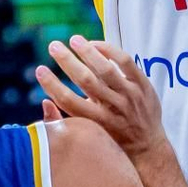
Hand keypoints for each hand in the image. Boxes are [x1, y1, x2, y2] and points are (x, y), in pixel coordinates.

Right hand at [36, 36, 165, 164]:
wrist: (147, 147)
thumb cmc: (111, 139)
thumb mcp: (87, 135)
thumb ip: (63, 122)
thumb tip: (44, 102)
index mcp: (94, 122)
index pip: (68, 101)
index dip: (51, 84)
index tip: (40, 70)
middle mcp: (111, 108)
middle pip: (85, 80)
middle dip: (66, 61)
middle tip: (53, 46)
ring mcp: (129, 96)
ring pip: (106, 69)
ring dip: (87, 51)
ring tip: (74, 39)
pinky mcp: (142, 85)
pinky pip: (125, 62)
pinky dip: (110, 50)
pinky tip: (96, 44)